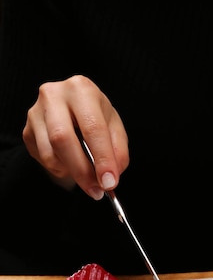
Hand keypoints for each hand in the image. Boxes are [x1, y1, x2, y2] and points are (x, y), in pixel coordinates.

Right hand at [22, 75, 128, 198]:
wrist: (71, 110)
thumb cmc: (95, 118)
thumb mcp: (114, 128)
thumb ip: (118, 151)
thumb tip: (111, 175)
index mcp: (81, 89)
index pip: (92, 127)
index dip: (103, 158)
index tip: (110, 182)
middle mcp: (54, 95)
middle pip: (63, 138)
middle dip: (83, 171)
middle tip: (97, 190)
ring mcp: (36, 112)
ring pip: (50, 153)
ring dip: (71, 173)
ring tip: (87, 178)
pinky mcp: (27, 130)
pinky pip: (43, 159)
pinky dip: (60, 169)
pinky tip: (71, 164)